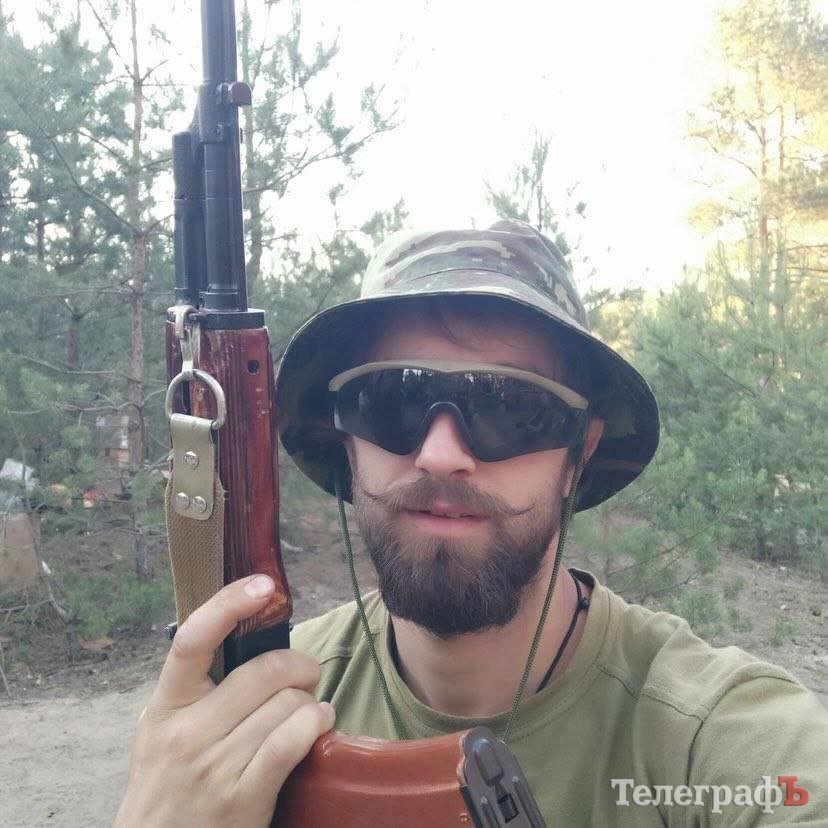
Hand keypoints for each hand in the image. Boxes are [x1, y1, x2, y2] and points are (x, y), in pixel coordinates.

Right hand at [115, 575, 334, 826]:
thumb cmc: (166, 786)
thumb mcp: (163, 730)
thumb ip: (196, 688)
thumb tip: (245, 630)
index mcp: (164, 706)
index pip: (192, 640)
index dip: (229, 604)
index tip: (262, 584)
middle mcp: (186, 733)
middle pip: (262, 672)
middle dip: (299, 665)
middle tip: (307, 672)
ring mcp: (214, 766)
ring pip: (286, 705)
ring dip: (310, 700)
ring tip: (310, 706)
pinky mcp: (243, 796)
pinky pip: (293, 741)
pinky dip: (316, 724)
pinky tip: (318, 724)